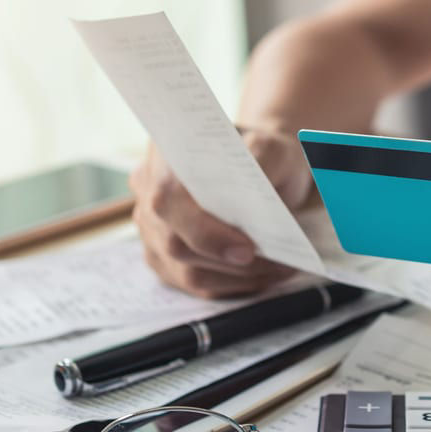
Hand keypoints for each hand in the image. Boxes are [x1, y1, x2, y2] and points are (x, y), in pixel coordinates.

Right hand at [130, 127, 310, 297]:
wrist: (263, 163)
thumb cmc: (264, 152)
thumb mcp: (272, 146)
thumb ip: (262, 162)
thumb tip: (254, 200)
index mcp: (166, 155)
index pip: (168, 200)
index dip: (203, 232)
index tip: (247, 250)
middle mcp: (149, 191)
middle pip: (174, 244)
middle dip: (229, 263)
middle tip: (279, 265)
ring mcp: (153, 227)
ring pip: (186, 270)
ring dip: (238, 278)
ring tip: (281, 270)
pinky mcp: (165, 257)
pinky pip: (195, 282)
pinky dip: (233, 285)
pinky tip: (265, 275)